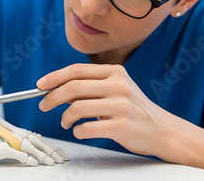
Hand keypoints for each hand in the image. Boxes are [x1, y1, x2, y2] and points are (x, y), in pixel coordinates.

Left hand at [36, 64, 172, 156]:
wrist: (163, 130)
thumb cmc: (133, 110)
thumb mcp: (116, 89)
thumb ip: (90, 86)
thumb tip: (56, 88)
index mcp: (115, 72)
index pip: (77, 70)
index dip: (54, 77)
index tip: (40, 85)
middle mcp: (119, 85)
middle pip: (73, 87)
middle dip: (52, 97)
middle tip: (44, 105)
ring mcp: (122, 105)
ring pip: (77, 107)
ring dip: (65, 117)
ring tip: (66, 123)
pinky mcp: (123, 126)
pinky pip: (88, 128)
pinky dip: (78, 131)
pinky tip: (80, 132)